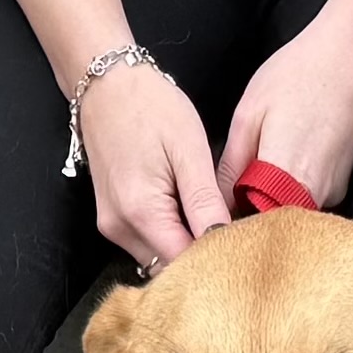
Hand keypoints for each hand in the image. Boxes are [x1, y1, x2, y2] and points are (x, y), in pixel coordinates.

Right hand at [79, 60, 230, 269]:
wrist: (106, 85)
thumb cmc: (149, 107)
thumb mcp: (188, 150)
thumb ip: (205, 203)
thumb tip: (228, 242)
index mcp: (140, 213)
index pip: (186, 263)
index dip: (218, 259)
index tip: (246, 245)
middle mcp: (119, 229)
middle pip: (170, 267)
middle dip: (204, 259)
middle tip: (237, 235)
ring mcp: (112, 225)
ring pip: (158, 258)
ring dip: (187, 247)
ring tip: (215, 220)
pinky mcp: (112, 218)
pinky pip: (147, 242)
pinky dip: (172, 236)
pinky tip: (192, 215)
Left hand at [219, 11, 352, 219]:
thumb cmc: (301, 74)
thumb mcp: (249, 115)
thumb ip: (231, 165)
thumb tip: (216, 200)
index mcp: (287, 177)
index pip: (249, 226)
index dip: (228, 224)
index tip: (210, 216)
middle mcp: (316, 194)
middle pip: (272, 225)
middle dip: (247, 215)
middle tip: (228, 191)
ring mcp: (334, 191)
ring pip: (290, 212)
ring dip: (268, 201)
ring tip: (256, 171)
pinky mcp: (342, 183)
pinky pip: (307, 199)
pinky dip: (289, 190)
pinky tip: (282, 162)